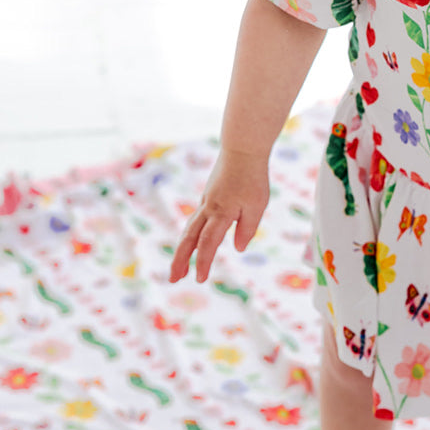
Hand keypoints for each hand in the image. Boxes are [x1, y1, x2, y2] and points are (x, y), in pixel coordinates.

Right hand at [169, 148, 271, 283]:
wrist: (242, 149)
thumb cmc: (253, 177)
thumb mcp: (257, 205)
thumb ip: (247, 228)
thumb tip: (238, 249)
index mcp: (221, 212)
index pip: (208, 243)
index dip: (202, 262)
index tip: (199, 280)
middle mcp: (208, 208)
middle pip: (188, 238)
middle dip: (179, 260)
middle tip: (172, 279)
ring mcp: (205, 202)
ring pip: (189, 230)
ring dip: (182, 250)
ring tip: (179, 268)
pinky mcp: (208, 197)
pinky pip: (195, 220)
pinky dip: (190, 236)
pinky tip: (192, 244)